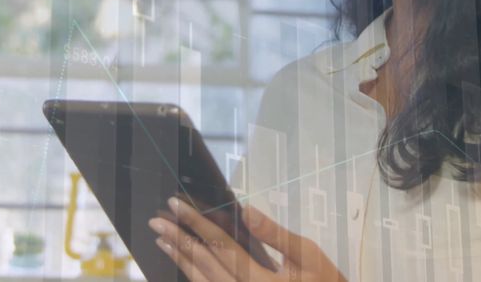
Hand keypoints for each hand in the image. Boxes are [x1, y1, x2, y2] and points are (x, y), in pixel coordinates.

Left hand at [149, 197, 346, 281]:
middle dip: (179, 241)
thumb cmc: (323, 281)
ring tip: (163, 241)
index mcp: (261, 281)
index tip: (175, 206)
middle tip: (157, 222)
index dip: (196, 224)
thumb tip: (245, 210)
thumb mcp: (306, 254)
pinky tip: (185, 264)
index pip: (221, 247)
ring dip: (182, 261)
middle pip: (205, 266)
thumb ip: (274, 234)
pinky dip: (195, 277)